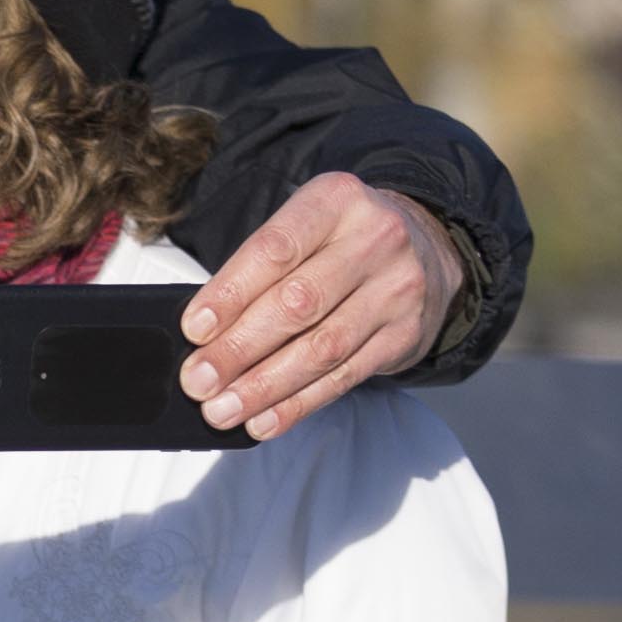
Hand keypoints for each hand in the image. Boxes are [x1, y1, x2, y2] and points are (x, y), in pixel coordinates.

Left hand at [176, 175, 463, 439]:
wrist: (428, 248)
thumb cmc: (339, 239)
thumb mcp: (305, 226)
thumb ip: (259, 267)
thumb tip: (203, 333)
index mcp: (335, 201)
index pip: (274, 250)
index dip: (230, 293)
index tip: (193, 329)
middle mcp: (374, 241)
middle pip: (297, 304)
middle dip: (239, 349)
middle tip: (198, 381)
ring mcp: (396, 290)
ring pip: (322, 348)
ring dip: (265, 386)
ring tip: (223, 410)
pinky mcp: (406, 335)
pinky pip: (345, 377)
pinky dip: (299, 403)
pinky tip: (264, 420)